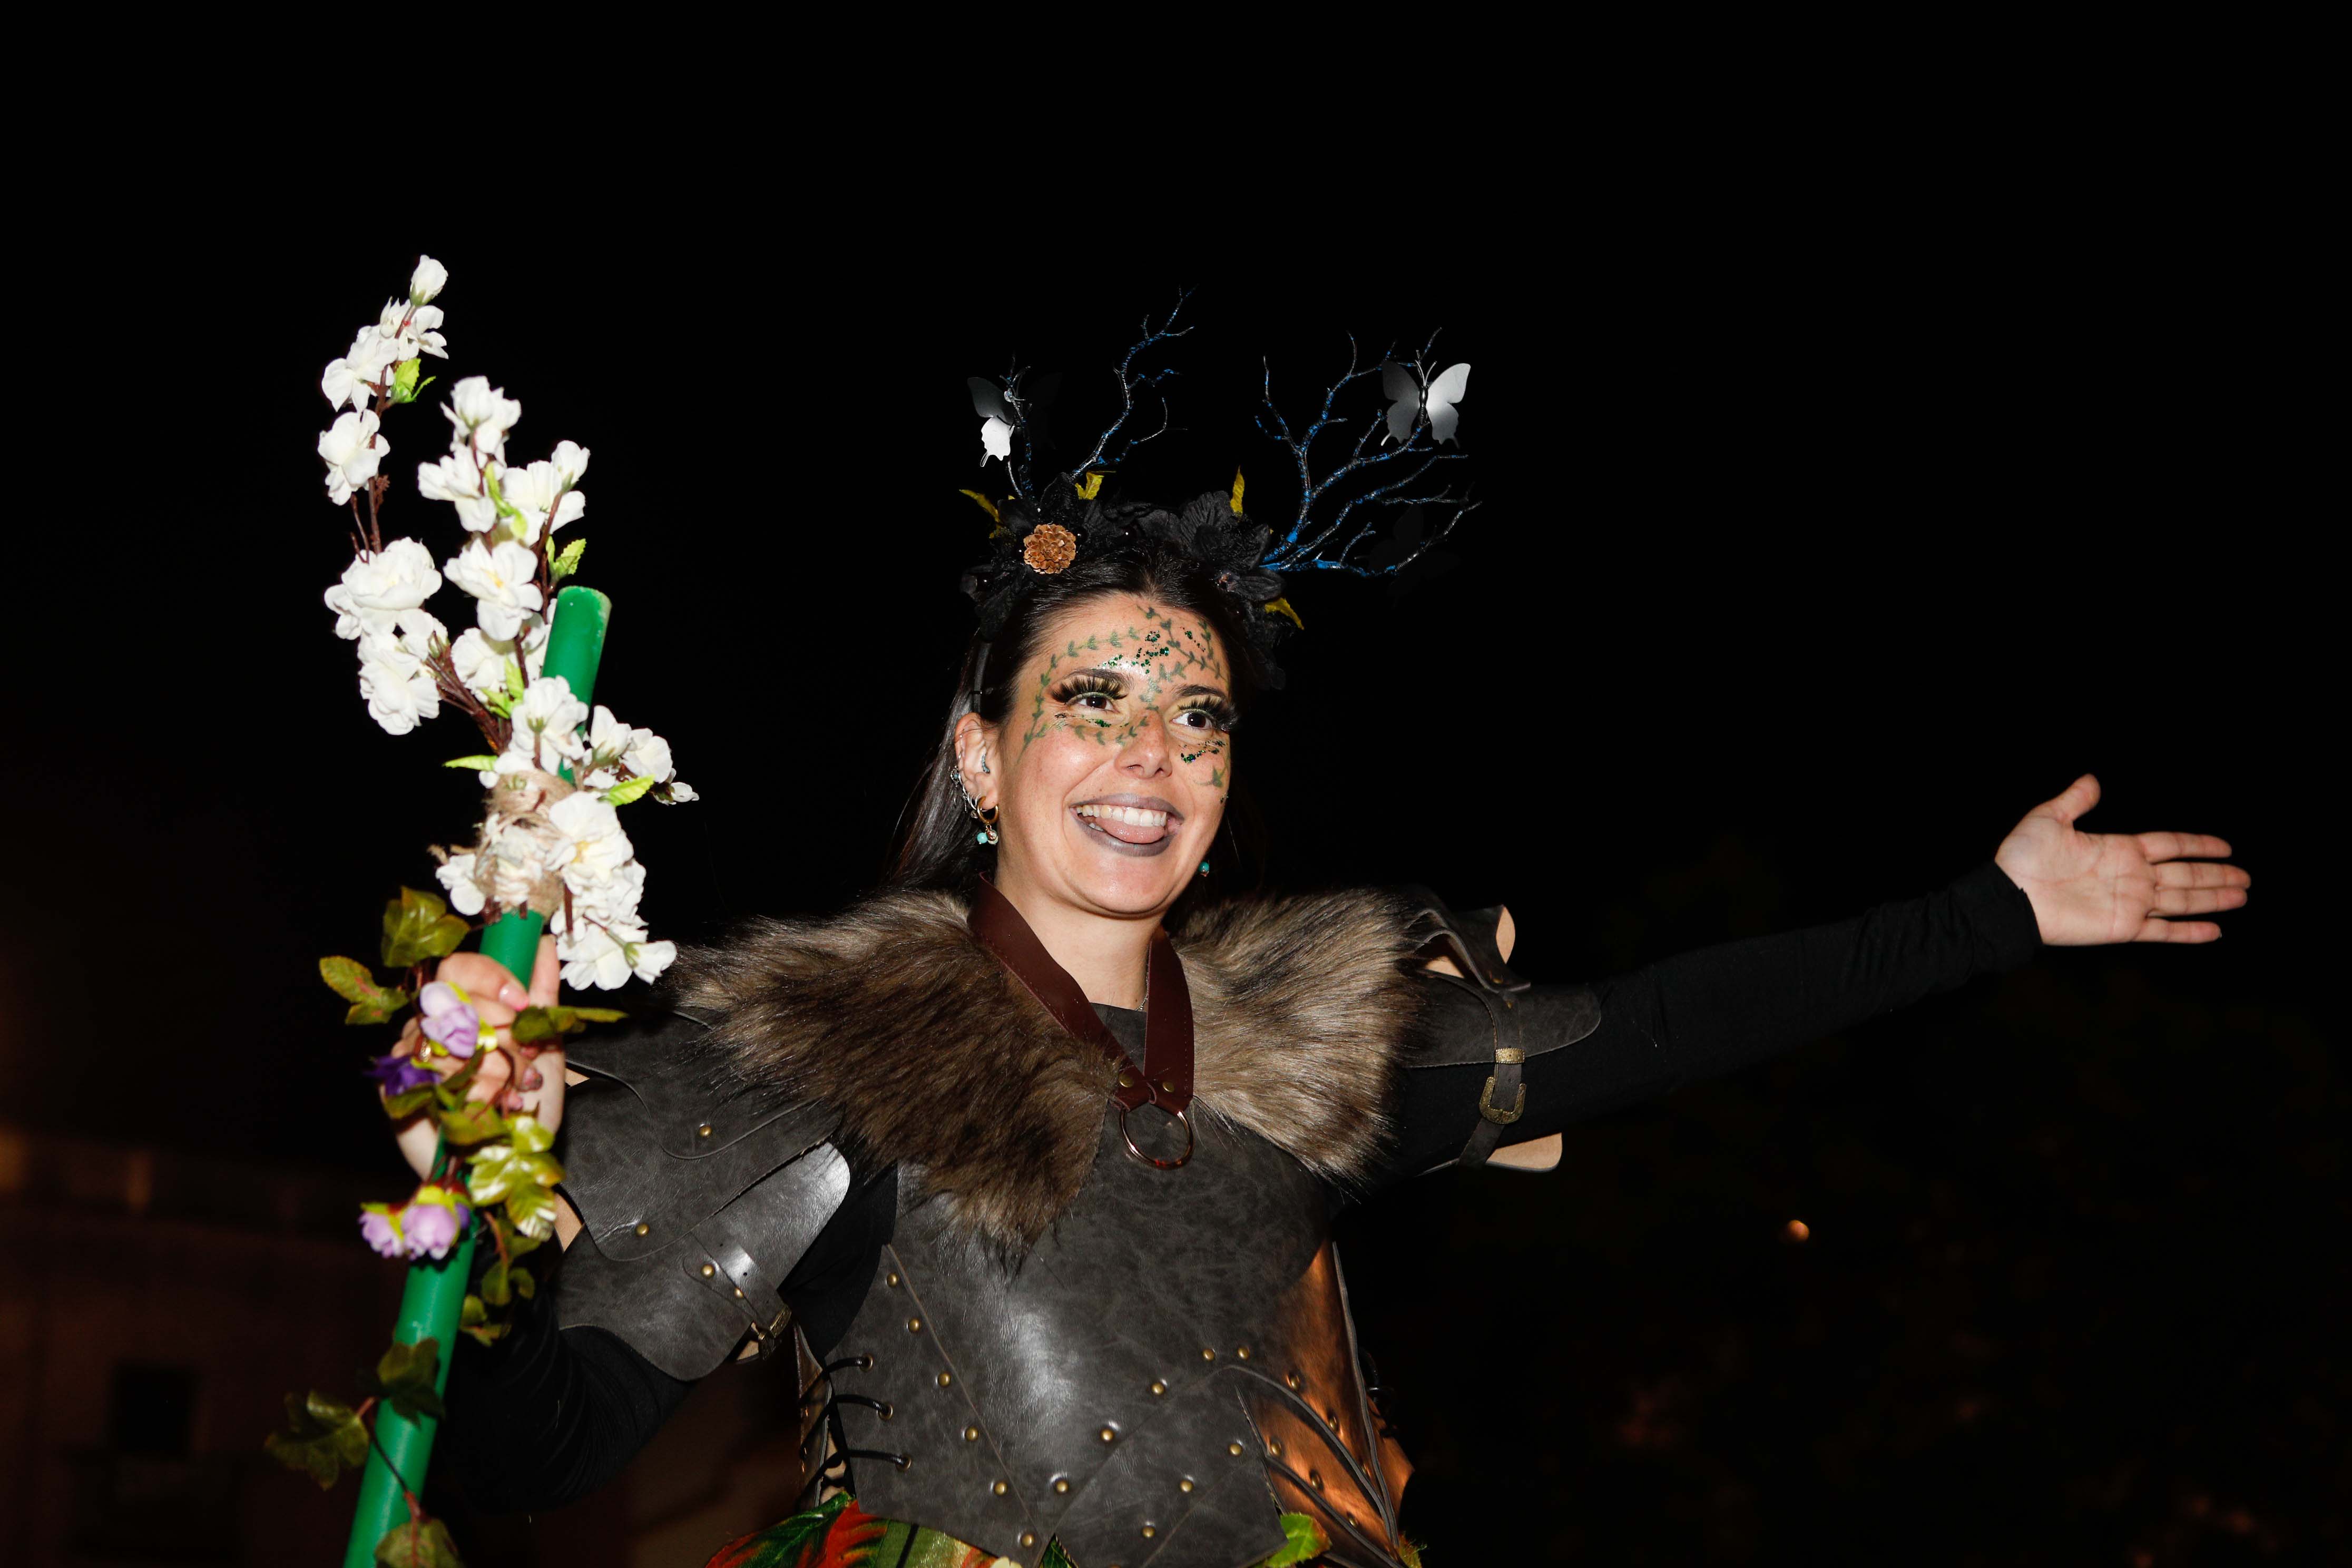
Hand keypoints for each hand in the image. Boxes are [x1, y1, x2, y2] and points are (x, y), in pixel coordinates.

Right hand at [387, 935, 565, 1179]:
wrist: (513, 1166)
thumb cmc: (530, 1108)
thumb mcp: (547, 1046)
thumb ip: (543, 995)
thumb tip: (544, 944)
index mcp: (466, 1006)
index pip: (460, 965)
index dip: (491, 977)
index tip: (524, 1004)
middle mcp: (432, 1024)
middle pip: (452, 995)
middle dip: (500, 1030)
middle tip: (524, 1061)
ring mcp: (409, 1053)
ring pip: (442, 1034)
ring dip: (490, 1066)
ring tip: (511, 1093)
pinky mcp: (394, 1086)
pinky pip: (424, 1069)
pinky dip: (465, 1088)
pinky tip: (484, 1106)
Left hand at [1993, 774, 2248, 945]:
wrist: (2011, 896)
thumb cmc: (2024, 858)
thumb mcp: (2048, 819)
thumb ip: (2074, 800)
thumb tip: (2091, 779)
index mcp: (2119, 849)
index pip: (2170, 844)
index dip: (2198, 845)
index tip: (2226, 846)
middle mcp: (2131, 876)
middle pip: (2185, 873)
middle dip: (2216, 874)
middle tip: (2247, 877)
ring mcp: (2130, 902)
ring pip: (2182, 899)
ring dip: (2213, 898)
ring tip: (2241, 895)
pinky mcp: (2123, 927)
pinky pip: (2163, 930)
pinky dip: (2189, 932)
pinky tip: (2215, 930)